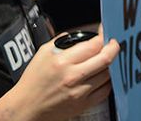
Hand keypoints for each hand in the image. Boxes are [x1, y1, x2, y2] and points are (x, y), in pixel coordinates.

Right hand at [0, 32, 118, 120]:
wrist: (26, 107)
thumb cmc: (33, 81)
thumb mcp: (42, 54)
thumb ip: (62, 41)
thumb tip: (80, 35)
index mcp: (62, 62)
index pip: (94, 45)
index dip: (103, 35)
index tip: (105, 32)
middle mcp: (73, 77)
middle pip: (106, 58)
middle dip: (114, 48)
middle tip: (114, 44)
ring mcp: (79, 92)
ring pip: (108, 74)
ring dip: (111, 65)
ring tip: (106, 60)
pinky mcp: (83, 105)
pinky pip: (105, 90)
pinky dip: (108, 81)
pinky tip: (102, 76)